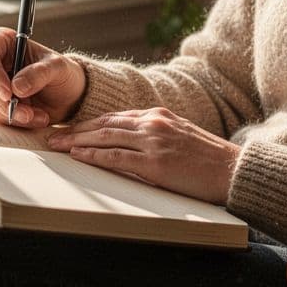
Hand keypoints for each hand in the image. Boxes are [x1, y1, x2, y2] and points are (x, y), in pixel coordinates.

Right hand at [0, 27, 85, 127]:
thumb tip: (17, 87)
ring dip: (10, 114)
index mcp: (3, 41)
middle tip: (27, 113)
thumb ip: (39, 73)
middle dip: (3, 102)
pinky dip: (12, 121)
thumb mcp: (58, 68)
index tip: (8, 93)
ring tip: (37, 116)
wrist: (65, 96)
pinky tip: (32, 118)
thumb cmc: (61, 73)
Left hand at [45, 108, 239, 204]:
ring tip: (57, 145)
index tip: (71, 129)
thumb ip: (155, 136)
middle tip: (53, 136)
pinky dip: (94, 155)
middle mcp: (153, 123)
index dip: (89, 123)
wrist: (233, 170)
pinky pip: (116, 157)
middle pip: (104, 123)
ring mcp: (153, 141)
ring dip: (76, 141)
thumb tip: (130, 145)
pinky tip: (78, 156)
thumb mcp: (180, 137)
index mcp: (158, 115)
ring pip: (105, 136)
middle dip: (75, 130)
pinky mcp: (154, 163)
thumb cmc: (210, 160)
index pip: (114, 117)